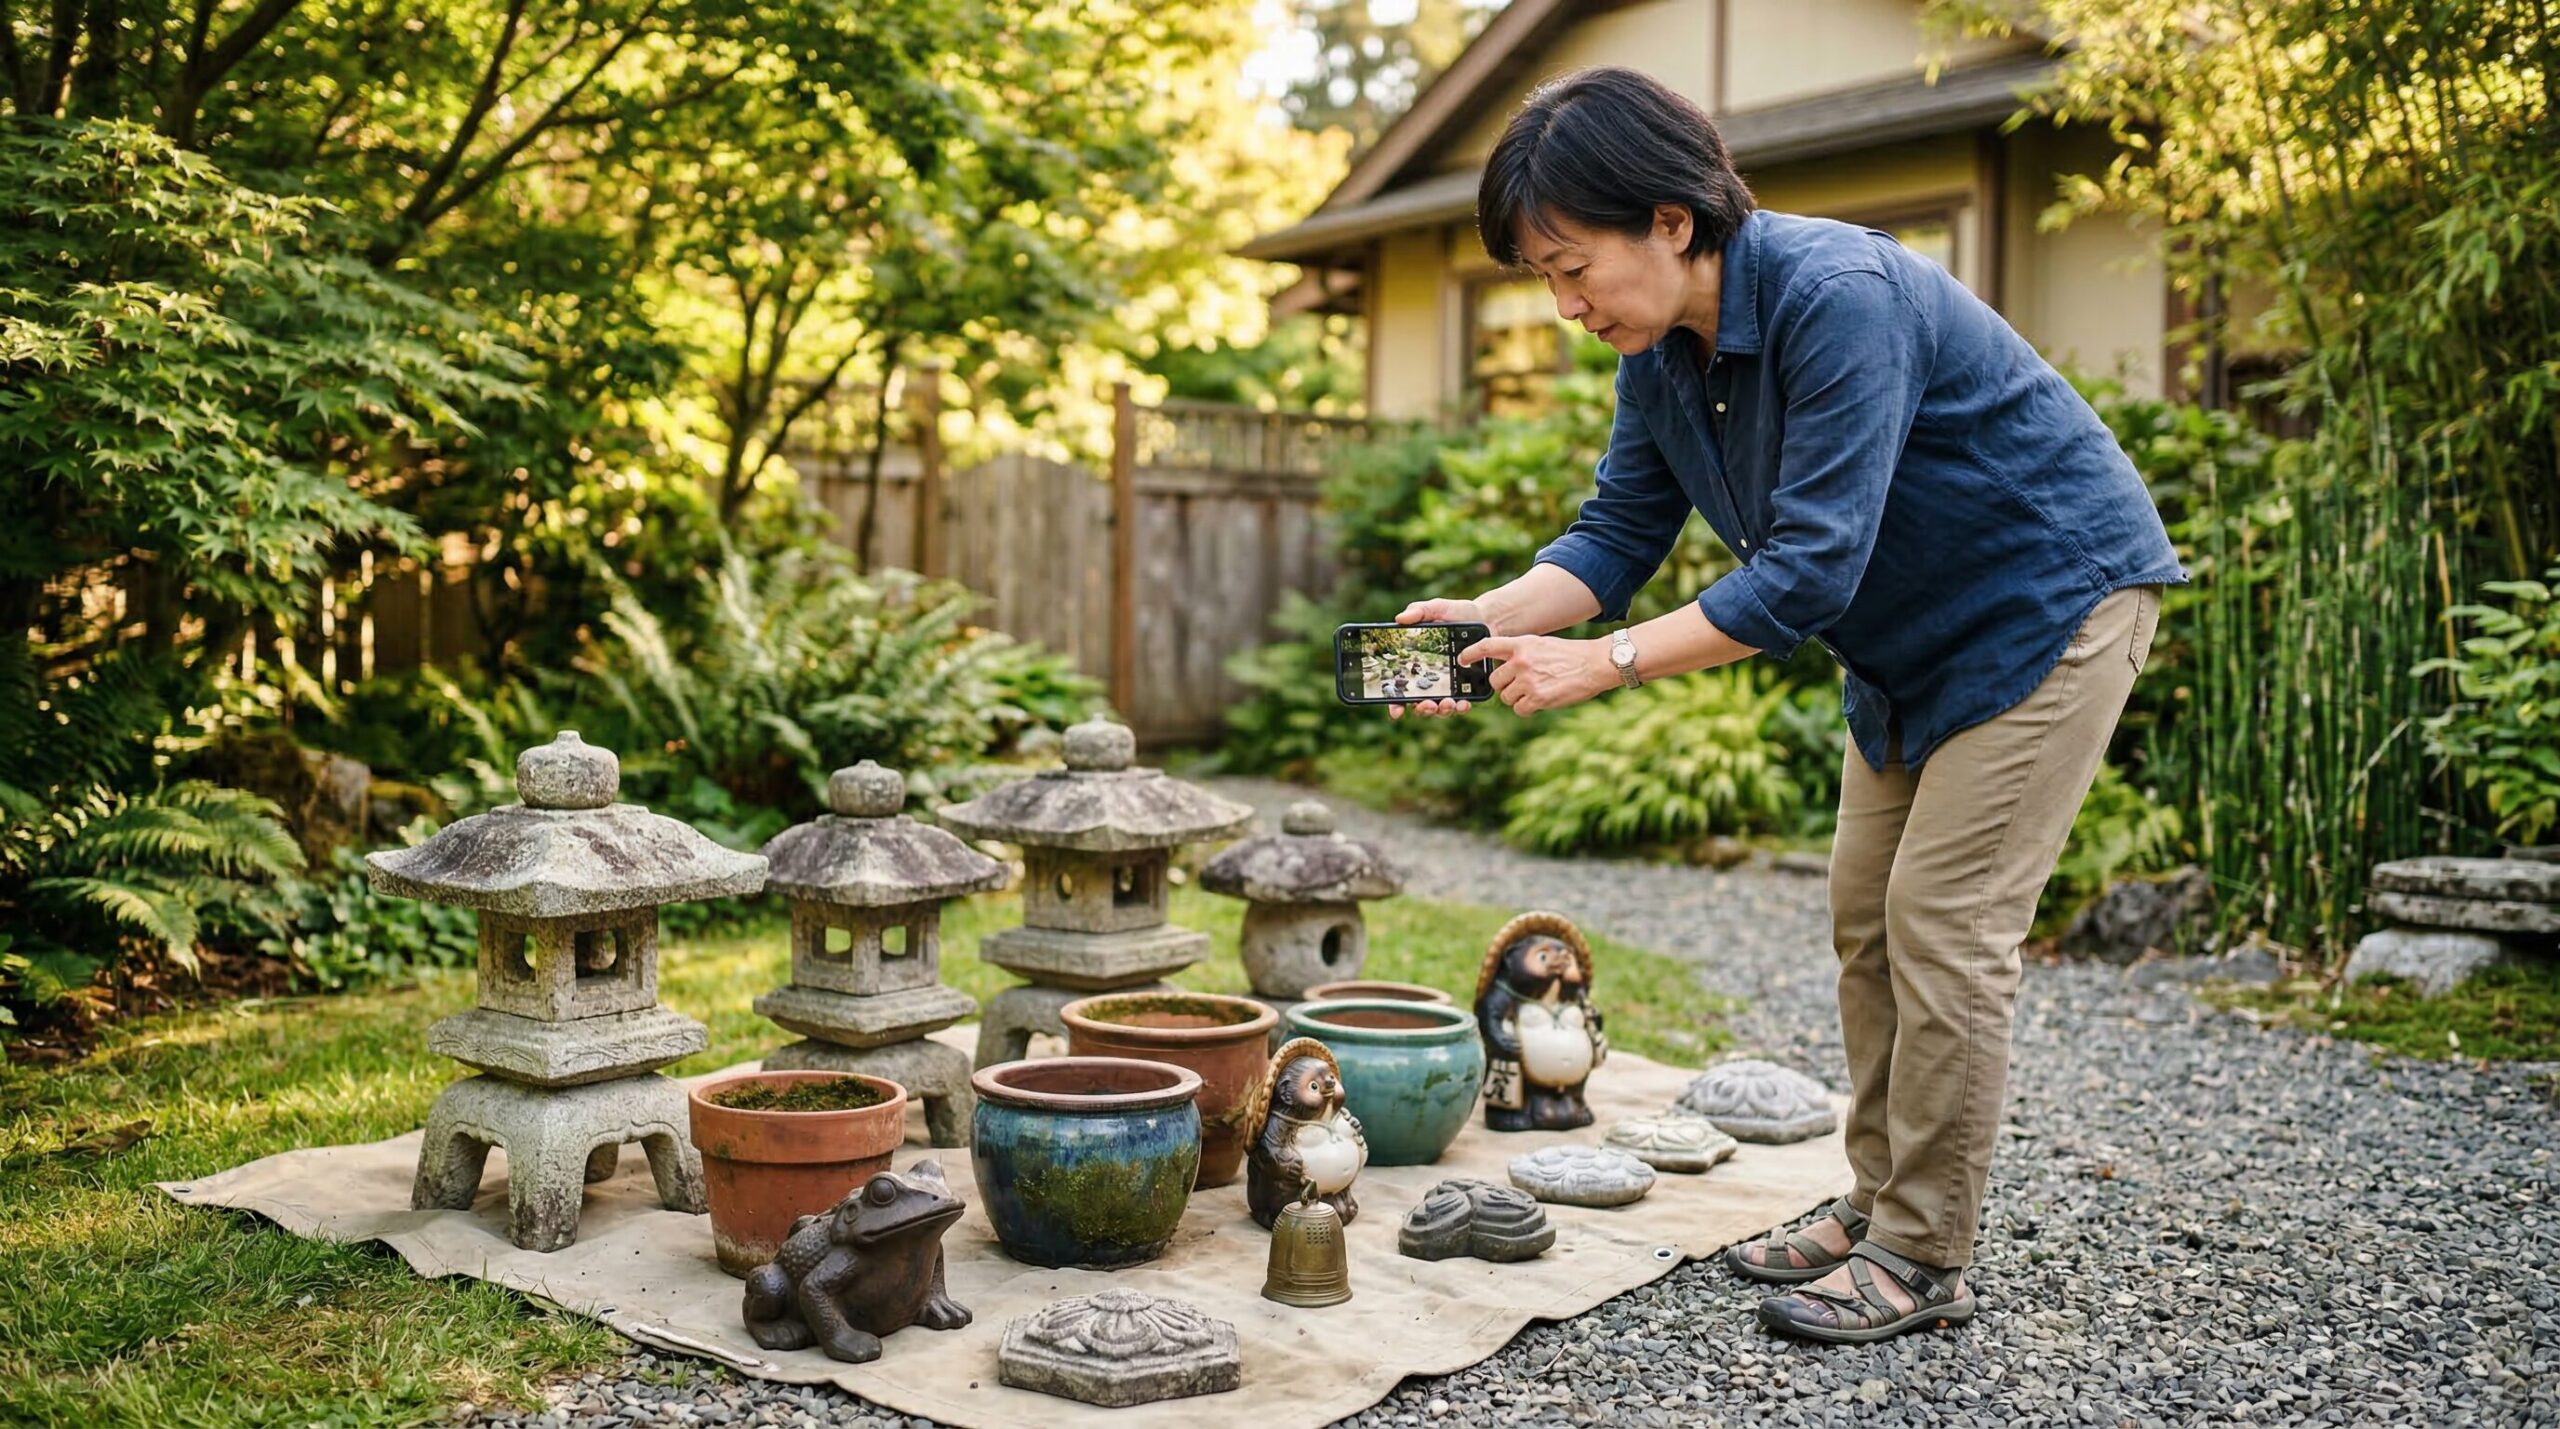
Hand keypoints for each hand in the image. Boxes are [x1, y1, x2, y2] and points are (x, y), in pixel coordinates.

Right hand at [1386, 597, 1493, 719]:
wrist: (1486, 618)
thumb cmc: (1457, 613)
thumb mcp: (1437, 608)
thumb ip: (1418, 611)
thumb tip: (1399, 618)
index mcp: (1415, 663)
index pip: (1399, 689)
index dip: (1394, 703)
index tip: (1396, 711)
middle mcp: (1429, 678)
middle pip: (1418, 703)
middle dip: (1421, 709)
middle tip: (1427, 704)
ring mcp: (1447, 685)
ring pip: (1439, 707)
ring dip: (1441, 710)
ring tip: (1448, 703)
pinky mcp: (1465, 687)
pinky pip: (1460, 703)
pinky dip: (1460, 707)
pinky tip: (1463, 704)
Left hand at [1461, 633, 1614, 717]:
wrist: (1594, 664)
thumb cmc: (1569, 655)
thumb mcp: (1541, 644)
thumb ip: (1520, 653)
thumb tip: (1503, 665)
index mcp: (1521, 644)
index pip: (1487, 646)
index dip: (1471, 653)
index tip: (1462, 660)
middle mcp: (1521, 661)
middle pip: (1495, 680)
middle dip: (1504, 686)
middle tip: (1522, 684)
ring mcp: (1528, 680)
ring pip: (1506, 697)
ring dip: (1518, 698)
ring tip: (1537, 691)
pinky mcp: (1537, 698)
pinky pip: (1519, 709)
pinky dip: (1528, 709)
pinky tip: (1541, 700)